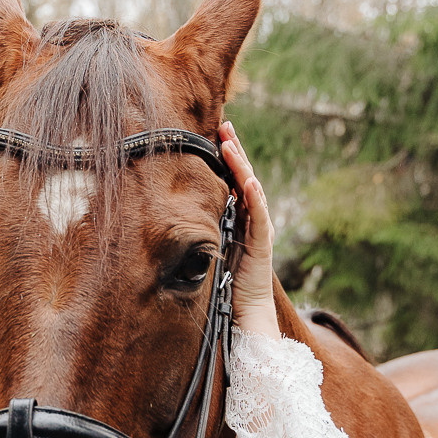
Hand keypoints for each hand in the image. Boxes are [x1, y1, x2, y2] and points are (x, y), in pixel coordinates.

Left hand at [217, 119, 280, 339]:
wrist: (246, 311)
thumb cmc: (227, 282)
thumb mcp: (210, 247)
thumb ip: (204, 227)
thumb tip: (175, 210)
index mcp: (241, 218)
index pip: (235, 181)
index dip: (229, 158)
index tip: (217, 135)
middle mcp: (253, 219)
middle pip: (245, 178)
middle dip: (236, 152)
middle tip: (225, 126)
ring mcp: (259, 230)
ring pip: (253, 190)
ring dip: (242, 166)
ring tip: (231, 144)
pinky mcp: (262, 244)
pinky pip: (259, 216)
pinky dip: (254, 197)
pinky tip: (246, 181)